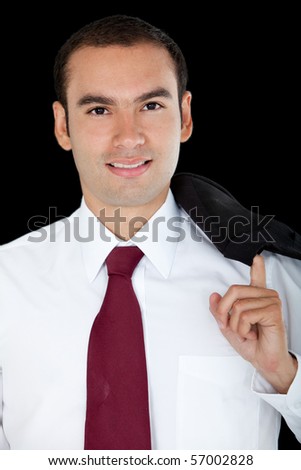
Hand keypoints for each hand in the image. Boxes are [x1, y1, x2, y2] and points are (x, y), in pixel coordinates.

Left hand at [209, 255, 296, 392]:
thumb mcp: (228, 327)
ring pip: (238, 305)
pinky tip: (253, 333)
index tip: (257, 257)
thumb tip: (213, 295)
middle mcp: (265, 296)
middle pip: (234, 291)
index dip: (257, 267)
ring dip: (236, 325)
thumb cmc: (252, 345)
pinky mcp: (273, 311)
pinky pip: (246, 314)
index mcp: (256, 298)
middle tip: (230, 326)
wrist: (264, 361)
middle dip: (224, 311)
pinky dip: (243, 328)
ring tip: (247, 332)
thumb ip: (219, 311)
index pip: (257, 277)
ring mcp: (271, 302)